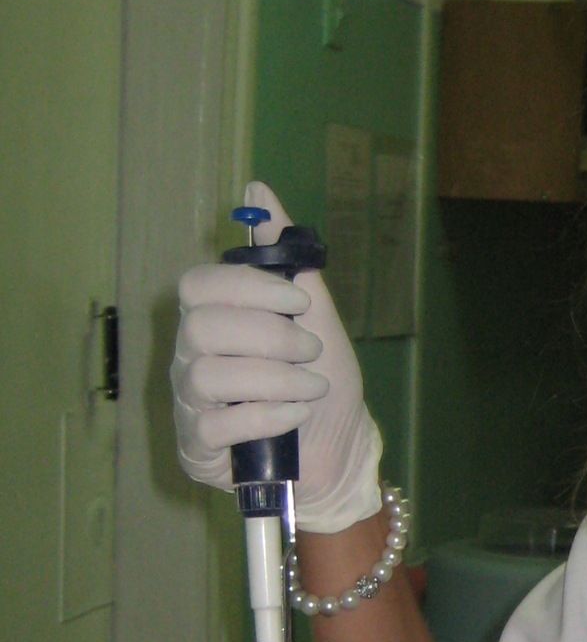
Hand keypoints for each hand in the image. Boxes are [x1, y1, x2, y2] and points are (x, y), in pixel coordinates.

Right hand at [172, 182, 382, 531]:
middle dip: (270, 336)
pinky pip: (214, 425)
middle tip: (311, 351)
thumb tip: (259, 189)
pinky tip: (295, 418)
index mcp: (214, 320)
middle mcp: (190, 357)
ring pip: (207, 375)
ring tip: (310, 389)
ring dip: (274, 380)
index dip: (249, 288)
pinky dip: (266, 417)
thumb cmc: (325, 383)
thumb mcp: (317, 315)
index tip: (298, 301)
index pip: (199, 285)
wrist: (341, 452)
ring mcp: (189, 405)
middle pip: (201, 326)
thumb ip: (289, 258)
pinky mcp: (197, 450)